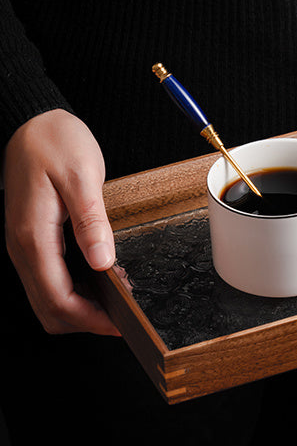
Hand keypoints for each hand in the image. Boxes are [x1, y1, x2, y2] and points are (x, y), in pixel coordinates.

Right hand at [3, 109, 119, 334]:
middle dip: (85, 321)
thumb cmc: (54, 142)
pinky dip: (73, 291)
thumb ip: (91, 222)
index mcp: (34, 236)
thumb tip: (102, 262)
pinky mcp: (32, 239)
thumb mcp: (82, 176)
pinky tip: (100, 279)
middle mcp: (24, 247)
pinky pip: (48, 280)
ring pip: (47, 298)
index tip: (120, 324)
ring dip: (80, 308)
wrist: (30, 122)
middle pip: (49, 309)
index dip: (90, 319)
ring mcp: (25, 245)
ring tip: (116, 297)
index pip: (58, 298)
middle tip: (122, 316)